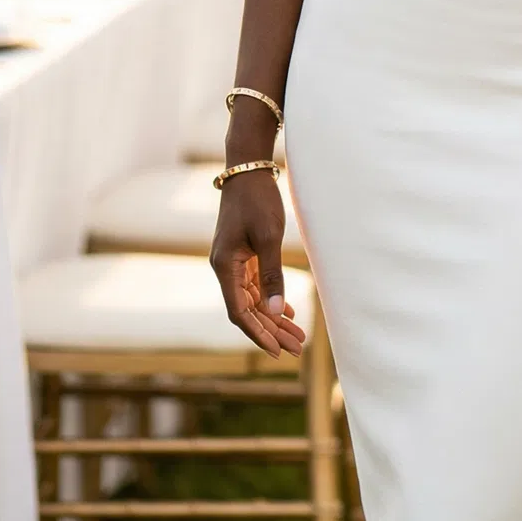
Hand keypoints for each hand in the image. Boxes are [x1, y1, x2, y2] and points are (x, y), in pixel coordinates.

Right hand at [210, 171, 304, 359]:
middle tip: (296, 348)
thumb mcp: (269, 237)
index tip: (277, 352)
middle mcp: (224, 268)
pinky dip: (270, 299)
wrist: (248, 169)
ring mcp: (233, 261)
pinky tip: (286, 311)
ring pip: (252, 299)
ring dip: (273, 317)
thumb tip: (274, 312)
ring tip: (297, 335)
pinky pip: (254, 285)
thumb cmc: (258, 200)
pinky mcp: (242, 254)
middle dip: (271, 330)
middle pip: (247, 310)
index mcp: (225, 266)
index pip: (239, 312)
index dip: (258, 334)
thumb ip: (272, 275)